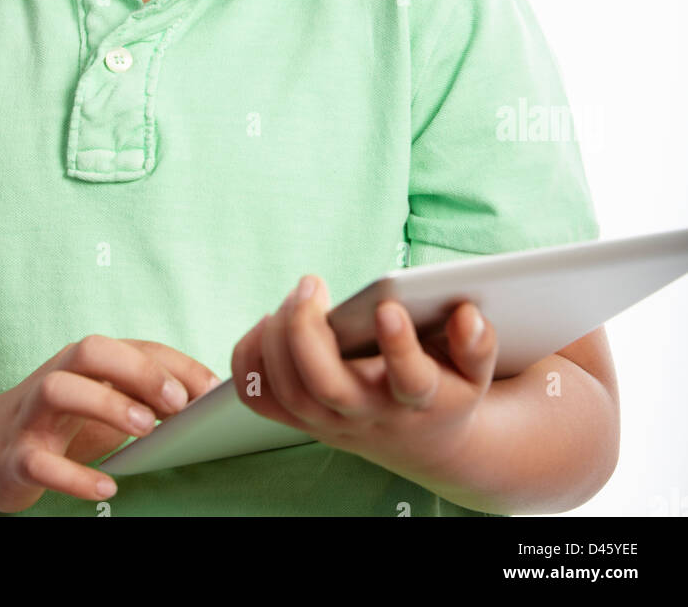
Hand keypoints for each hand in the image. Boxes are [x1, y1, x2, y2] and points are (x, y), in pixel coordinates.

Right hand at [0, 336, 220, 512]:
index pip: (133, 346)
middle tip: (179, 403)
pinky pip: (39, 460)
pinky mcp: (13, 456)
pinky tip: (106, 487)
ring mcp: (30, 414)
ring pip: (59, 390)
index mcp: (84, 361)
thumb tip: (199, 399)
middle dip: (138, 371)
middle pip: (92, 351)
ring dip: (105, 404)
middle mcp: (56, 376)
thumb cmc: (58, 422)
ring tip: (145, 429)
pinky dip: (73, 475)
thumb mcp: (101, 400)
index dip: (174, 364)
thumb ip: (141, 395)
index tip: (210, 390)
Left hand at [229, 275, 497, 482]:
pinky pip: (260, 397)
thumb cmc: (445, 387)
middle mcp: (370, 414)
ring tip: (294, 295)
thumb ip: (476, 343)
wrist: (423, 441)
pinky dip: (249, 361)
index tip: (388, 307)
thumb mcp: (475, 369)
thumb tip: (466, 315)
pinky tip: (264, 323)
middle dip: (307, 332)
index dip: (399, 347)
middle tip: (312, 284)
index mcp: (419, 399)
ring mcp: (330, 421)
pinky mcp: (302, 418)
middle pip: (326, 387)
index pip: (409, 382)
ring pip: (289, 391)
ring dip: (278, 338)